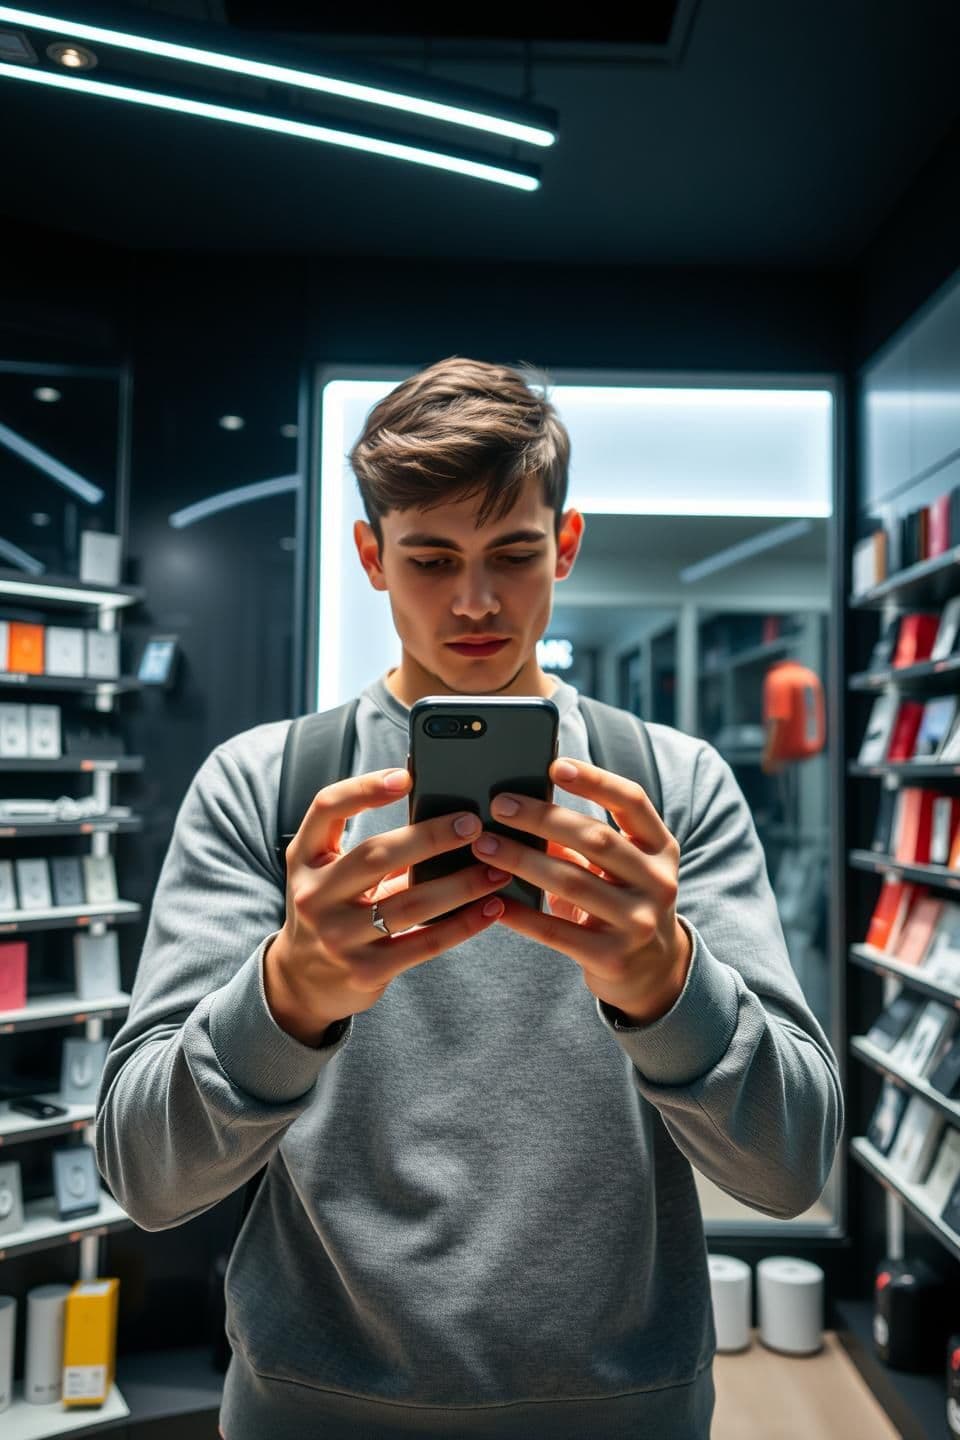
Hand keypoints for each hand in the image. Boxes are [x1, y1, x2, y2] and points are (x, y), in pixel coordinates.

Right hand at [264, 767, 510, 1043]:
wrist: (305, 982)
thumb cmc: (333, 910)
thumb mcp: (331, 873)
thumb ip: (373, 848)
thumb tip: (442, 811)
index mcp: (305, 858)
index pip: (326, 809)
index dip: (364, 788)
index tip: (405, 777)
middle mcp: (314, 895)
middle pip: (376, 855)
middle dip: (430, 837)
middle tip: (474, 824)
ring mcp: (338, 936)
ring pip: (409, 903)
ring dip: (461, 884)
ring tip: (498, 869)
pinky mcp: (366, 970)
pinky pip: (424, 943)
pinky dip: (463, 924)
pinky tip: (491, 908)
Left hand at [468, 757, 692, 1025]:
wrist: (653, 972)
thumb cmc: (621, 901)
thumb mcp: (619, 868)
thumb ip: (582, 838)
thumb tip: (521, 806)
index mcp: (660, 848)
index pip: (632, 801)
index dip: (595, 780)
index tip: (554, 766)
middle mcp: (658, 881)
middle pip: (596, 838)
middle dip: (543, 818)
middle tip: (498, 805)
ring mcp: (639, 922)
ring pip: (572, 881)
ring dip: (522, 860)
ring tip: (484, 846)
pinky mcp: (612, 957)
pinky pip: (557, 931)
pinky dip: (522, 914)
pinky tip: (493, 899)